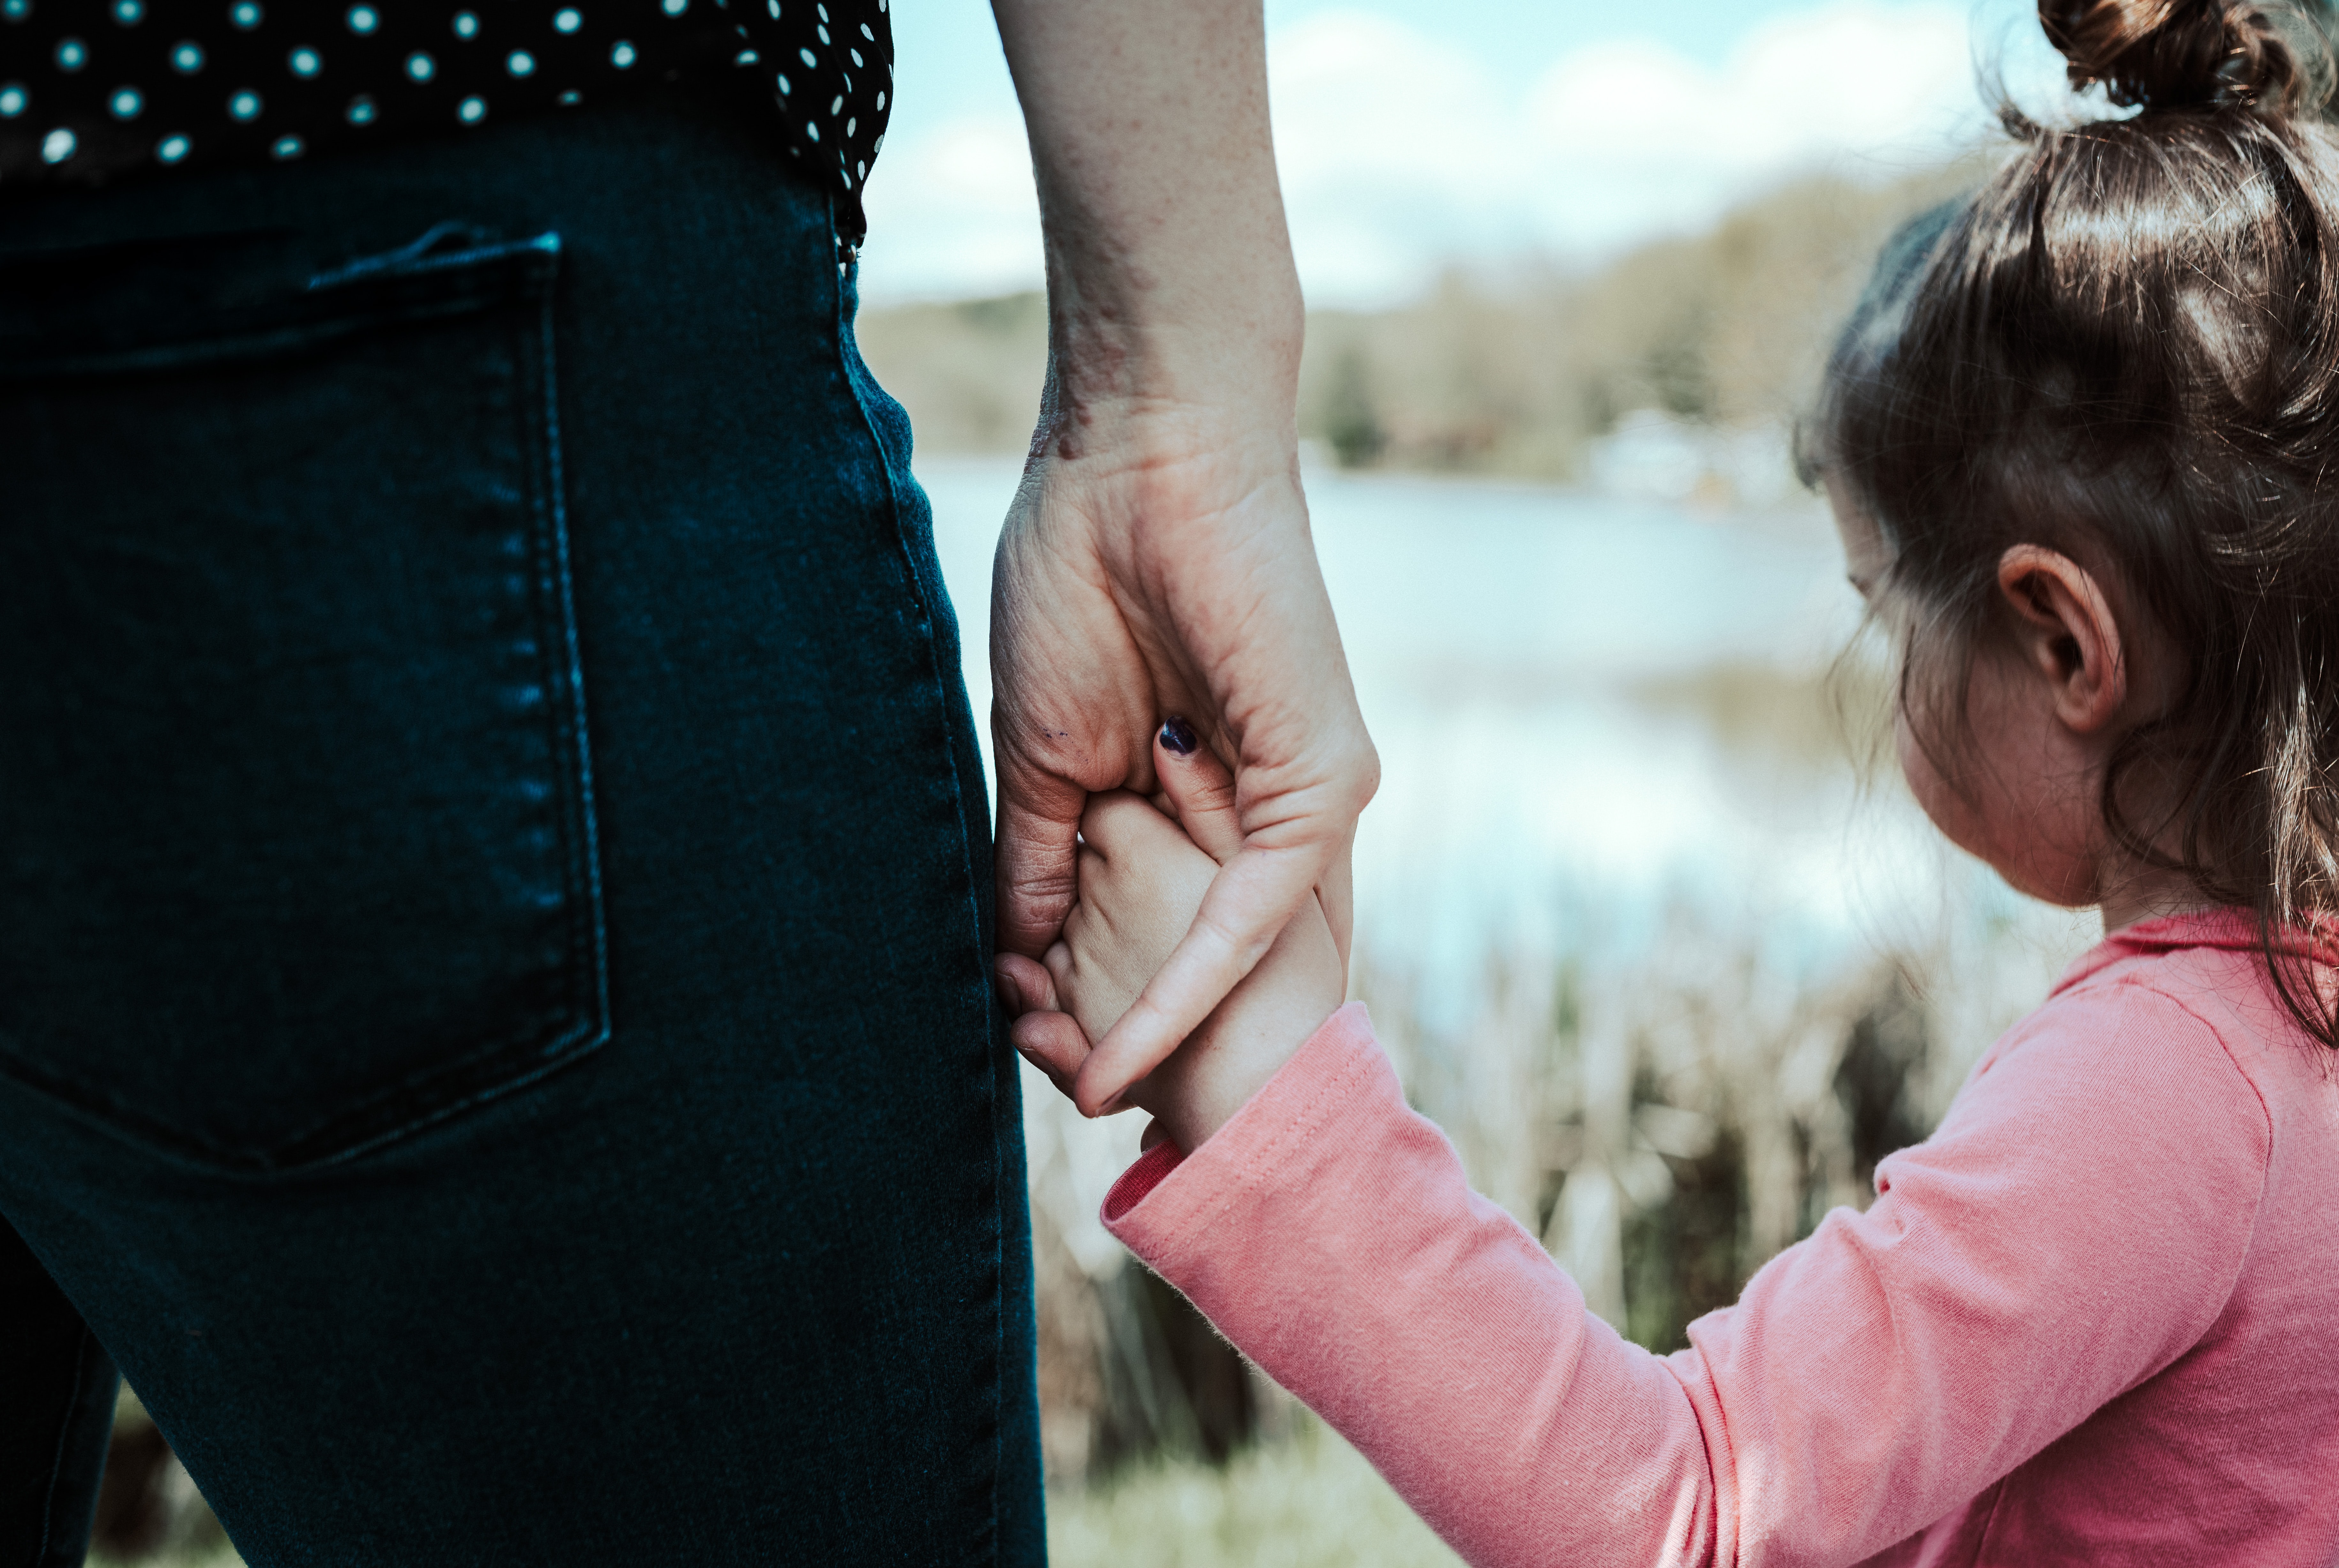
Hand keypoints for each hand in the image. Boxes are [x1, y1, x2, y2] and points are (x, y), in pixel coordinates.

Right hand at [987, 0, 1378, 1116]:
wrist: (1132, 455)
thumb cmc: (1079, 576)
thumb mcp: (1043, 755)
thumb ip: (1041, 860)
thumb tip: (1014, 963)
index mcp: (1201, 797)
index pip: (1163, 930)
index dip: (1099, 1002)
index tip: (1028, 1055)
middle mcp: (1265, 809)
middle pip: (1206, 961)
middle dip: (1130, 1040)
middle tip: (1057, 1102)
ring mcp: (1307, 798)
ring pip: (1236, 956)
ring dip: (1150, 1032)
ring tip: (1074, 1097)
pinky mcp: (1326, 782)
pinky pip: (1254, 913)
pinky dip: (1184, 988)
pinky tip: (1117, 1051)